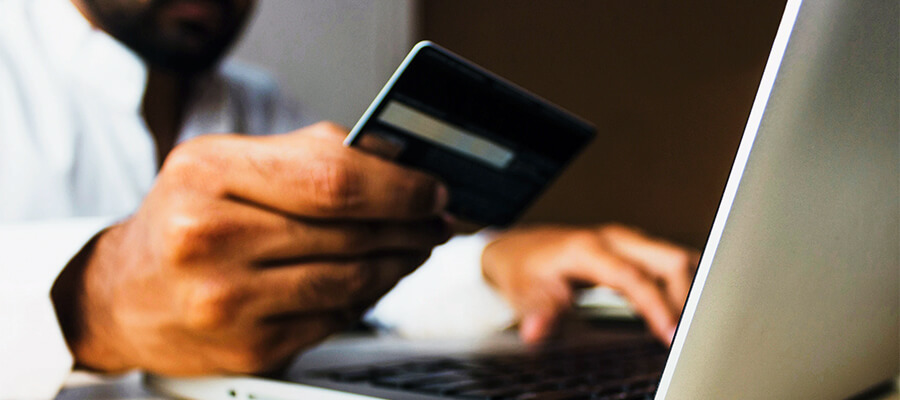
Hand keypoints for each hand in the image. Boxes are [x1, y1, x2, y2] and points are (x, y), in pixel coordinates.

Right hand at [51, 122, 449, 374]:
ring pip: (352, 281)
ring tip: (415, 247)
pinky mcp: (249, 347)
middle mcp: (211, 238)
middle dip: (411, 225)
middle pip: (350, 231)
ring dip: (399, 262)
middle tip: (437, 219)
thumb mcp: (224, 164)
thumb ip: (307, 156)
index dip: (399, 186)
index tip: (433, 188)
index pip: (332, 178)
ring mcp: (228, 301)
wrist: (122, 296)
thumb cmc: (183, 219)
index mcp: (208, 174)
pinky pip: (335, 318)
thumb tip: (397, 163)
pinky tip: (375, 278)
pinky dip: (367, 297)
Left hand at [481, 224, 698, 344]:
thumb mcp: (524, 293)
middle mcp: (614, 239)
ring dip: (691, 289)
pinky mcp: (635, 248)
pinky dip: (685, 283)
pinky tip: (688, 308)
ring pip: (676, 258)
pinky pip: (670, 262)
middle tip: (692, 334)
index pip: (633, 277)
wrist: (520, 249)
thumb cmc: (525, 270)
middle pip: (669, 260)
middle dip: (688, 296)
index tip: (671, 334)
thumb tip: (536, 331)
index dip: (656, 306)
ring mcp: (627, 241)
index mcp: (589, 249)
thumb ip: (538, 312)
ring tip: (697, 324)